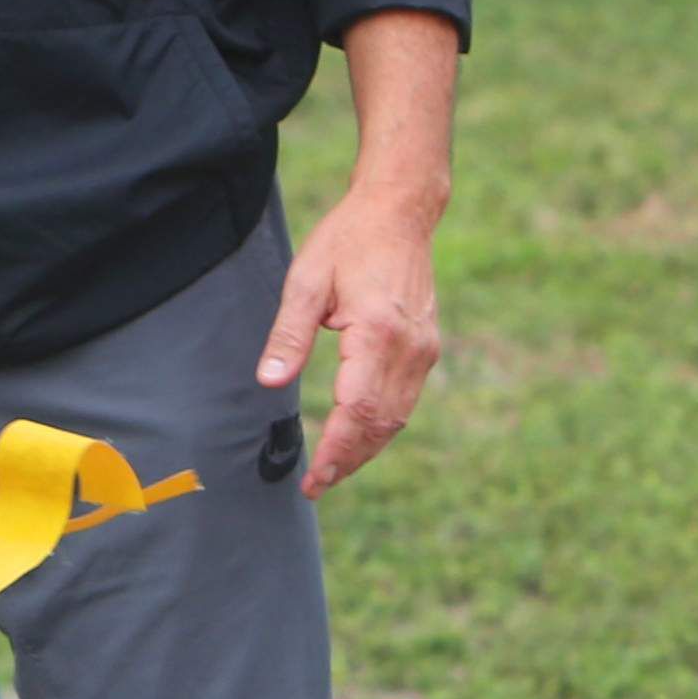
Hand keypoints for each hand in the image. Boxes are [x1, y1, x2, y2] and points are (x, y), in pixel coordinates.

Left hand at [260, 183, 444, 495]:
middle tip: (316, 485)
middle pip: (380, 424)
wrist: (399, 212)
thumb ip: (288, 335)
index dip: (335, 450)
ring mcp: (423, 350)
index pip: (356, 409)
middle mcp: (408, 348)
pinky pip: (404, 401)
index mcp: (377, 333)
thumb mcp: (306, 280)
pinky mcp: (426, 348)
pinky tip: (357, 438)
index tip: (314, 478)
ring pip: (396, 418)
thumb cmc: (347, 240)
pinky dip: (380, 427)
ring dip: (365, 449)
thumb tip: (270, 382)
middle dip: (347, 460)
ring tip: (332, 471)